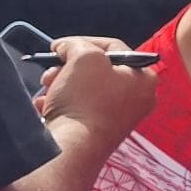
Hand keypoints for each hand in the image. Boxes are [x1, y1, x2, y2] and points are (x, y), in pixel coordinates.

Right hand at [39, 38, 156, 146]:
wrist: (72, 149)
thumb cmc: (85, 99)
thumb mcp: (84, 56)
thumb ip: (77, 44)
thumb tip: (66, 47)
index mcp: (145, 78)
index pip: (113, 48)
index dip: (82, 42)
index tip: (58, 46)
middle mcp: (138, 99)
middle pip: (97, 70)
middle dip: (68, 67)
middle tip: (51, 71)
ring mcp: (118, 119)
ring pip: (83, 90)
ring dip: (60, 85)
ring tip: (47, 90)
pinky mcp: (97, 134)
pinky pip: (76, 110)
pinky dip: (58, 105)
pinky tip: (46, 107)